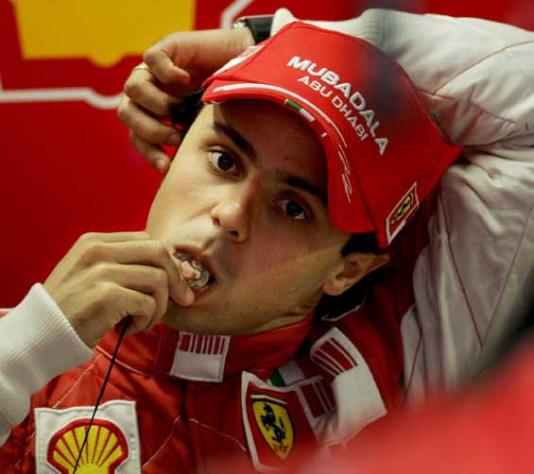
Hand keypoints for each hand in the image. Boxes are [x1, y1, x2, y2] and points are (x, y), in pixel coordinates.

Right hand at [43, 232, 194, 346]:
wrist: (40, 335)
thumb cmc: (73, 309)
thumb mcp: (95, 276)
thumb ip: (131, 267)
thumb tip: (184, 271)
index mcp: (96, 241)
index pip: (148, 240)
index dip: (168, 262)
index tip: (176, 284)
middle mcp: (98, 250)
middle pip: (159, 251)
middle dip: (176, 278)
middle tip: (180, 300)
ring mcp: (101, 271)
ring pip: (158, 279)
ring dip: (159, 306)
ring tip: (142, 320)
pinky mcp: (106, 295)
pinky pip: (148, 304)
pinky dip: (146, 320)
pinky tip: (128, 328)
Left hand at [117, 27, 254, 172]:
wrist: (245, 65)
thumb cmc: (225, 101)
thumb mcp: (204, 128)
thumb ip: (190, 144)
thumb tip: (182, 178)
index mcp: (153, 113)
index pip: (137, 135)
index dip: (149, 152)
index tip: (167, 167)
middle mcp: (149, 91)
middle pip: (126, 112)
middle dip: (150, 130)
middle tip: (176, 138)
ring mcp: (155, 70)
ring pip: (132, 88)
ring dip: (156, 105)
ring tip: (179, 109)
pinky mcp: (167, 47)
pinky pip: (152, 59)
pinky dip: (166, 73)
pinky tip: (187, 80)